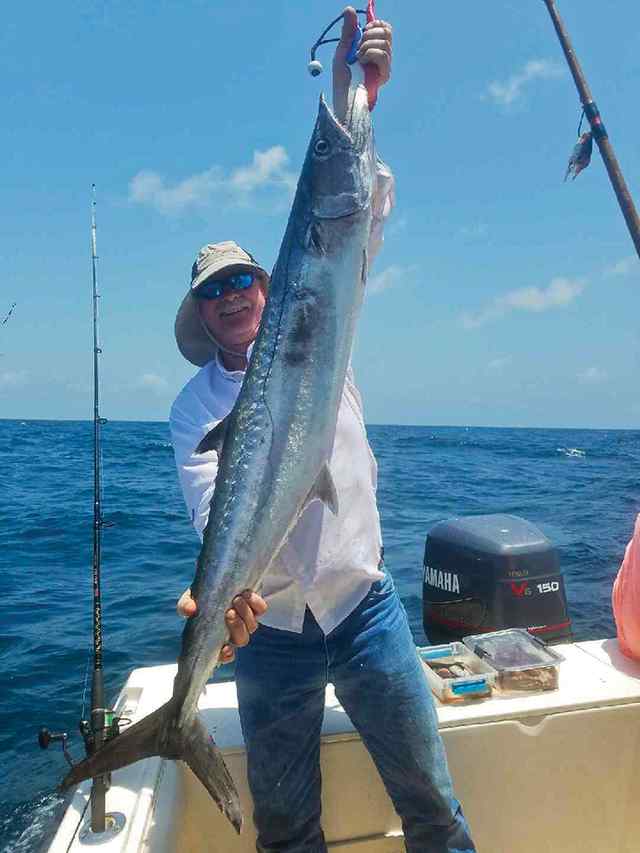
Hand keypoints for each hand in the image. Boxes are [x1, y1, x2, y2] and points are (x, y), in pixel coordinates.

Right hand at [176, 588, 267, 663]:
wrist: (219, 576)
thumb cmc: (202, 594)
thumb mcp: (190, 598)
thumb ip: (186, 606)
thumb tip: (189, 610)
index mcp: (216, 637)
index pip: (222, 655)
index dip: (225, 656)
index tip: (225, 648)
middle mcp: (233, 632)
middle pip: (241, 640)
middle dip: (237, 628)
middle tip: (230, 613)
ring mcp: (246, 620)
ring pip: (252, 626)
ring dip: (245, 613)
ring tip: (237, 599)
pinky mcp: (256, 607)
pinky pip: (261, 610)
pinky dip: (255, 603)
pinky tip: (247, 594)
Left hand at [332, 6, 392, 120]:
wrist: (343, 99)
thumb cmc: (341, 80)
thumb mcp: (342, 51)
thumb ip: (348, 32)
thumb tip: (350, 9)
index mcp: (373, 49)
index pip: (384, 28)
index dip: (376, 23)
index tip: (363, 29)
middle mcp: (381, 56)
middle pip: (387, 31)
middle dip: (371, 33)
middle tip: (359, 44)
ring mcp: (384, 65)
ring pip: (385, 42)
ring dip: (368, 45)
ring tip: (358, 56)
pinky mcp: (385, 74)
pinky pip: (383, 54)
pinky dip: (370, 53)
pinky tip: (362, 62)